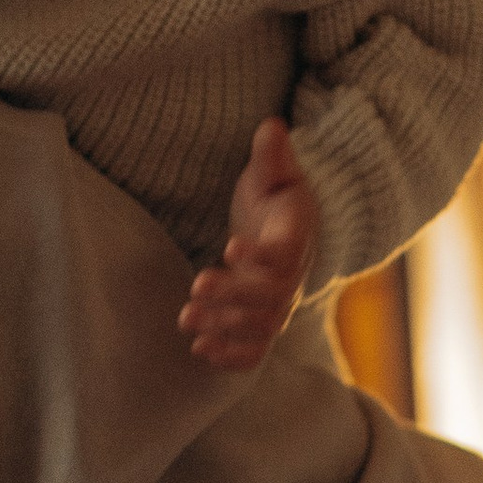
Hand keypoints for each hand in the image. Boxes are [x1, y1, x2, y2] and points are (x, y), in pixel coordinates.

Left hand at [180, 119, 321, 369]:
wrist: (284, 231)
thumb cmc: (276, 198)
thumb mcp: (274, 172)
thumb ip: (273, 155)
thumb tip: (272, 125)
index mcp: (296, 239)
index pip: (285, 253)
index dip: (261, 255)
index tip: (231, 246)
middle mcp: (292, 277)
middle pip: (271, 297)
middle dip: (233, 296)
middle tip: (196, 287)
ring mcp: (279, 305)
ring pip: (260, 326)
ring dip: (224, 327)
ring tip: (186, 319)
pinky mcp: (263, 325)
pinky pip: (256, 350)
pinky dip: (232, 357)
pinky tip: (200, 350)